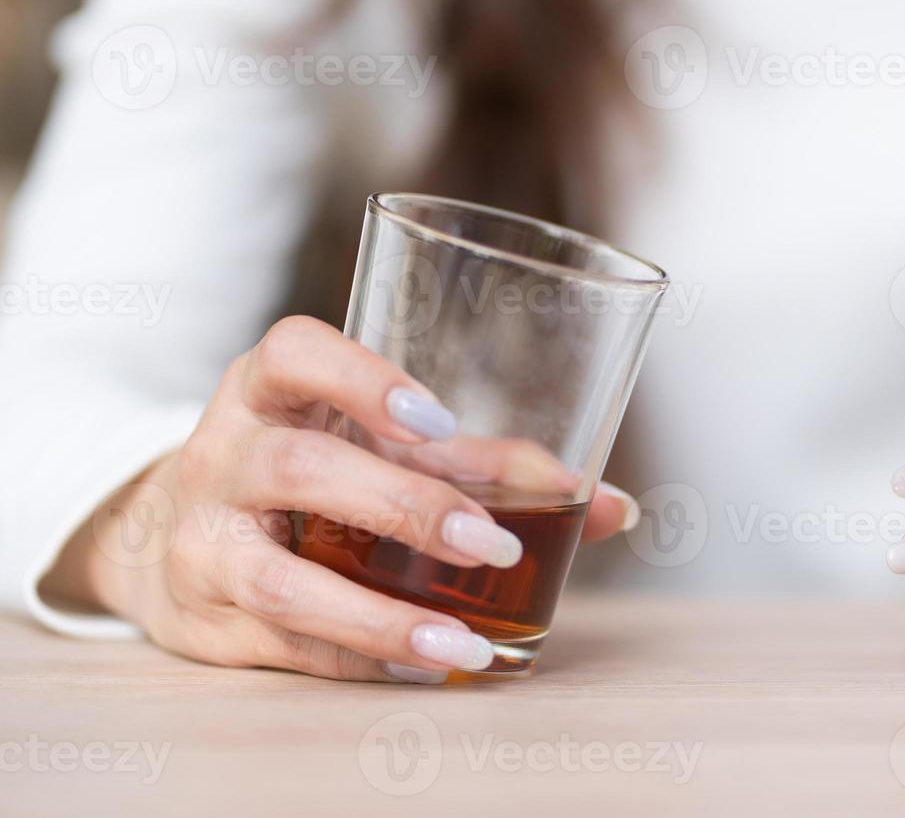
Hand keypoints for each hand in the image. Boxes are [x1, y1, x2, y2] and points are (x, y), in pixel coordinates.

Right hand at [42, 316, 635, 681]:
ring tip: (467, 644)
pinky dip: (361, 659)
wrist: (175, 536)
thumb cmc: (311, 471)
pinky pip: (285, 644)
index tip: (440, 422)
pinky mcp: (205, 617)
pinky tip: (427, 667)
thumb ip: (488, 466)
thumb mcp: (377, 446)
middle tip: (492, 544)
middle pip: (300, 468)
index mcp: (269, 389)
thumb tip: (615, 507)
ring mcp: (203, 539)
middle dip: (404, 507)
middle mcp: (223, 454)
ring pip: (279, 578)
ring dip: (381, 616)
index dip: (364, 380)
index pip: (293, 353)